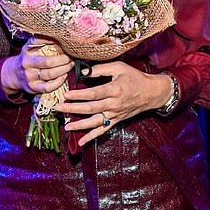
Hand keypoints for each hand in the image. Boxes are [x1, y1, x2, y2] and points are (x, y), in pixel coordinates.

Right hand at [1, 38, 73, 97]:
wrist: (13, 74)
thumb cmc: (28, 58)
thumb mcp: (30, 46)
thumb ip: (42, 40)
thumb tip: (60, 35)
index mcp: (27, 51)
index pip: (40, 44)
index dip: (54, 43)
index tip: (65, 42)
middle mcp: (27, 63)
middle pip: (48, 62)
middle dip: (63, 59)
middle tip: (71, 57)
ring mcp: (29, 77)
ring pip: (50, 74)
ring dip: (64, 69)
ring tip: (70, 65)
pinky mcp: (33, 88)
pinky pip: (48, 87)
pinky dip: (59, 82)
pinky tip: (64, 76)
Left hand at [54, 62, 172, 147]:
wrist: (151, 93)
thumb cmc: (135, 78)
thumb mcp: (119, 67)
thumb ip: (101, 69)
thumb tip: (83, 72)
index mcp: (114, 89)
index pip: (93, 94)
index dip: (79, 95)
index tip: (66, 94)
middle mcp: (114, 104)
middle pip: (90, 108)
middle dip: (73, 109)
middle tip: (58, 108)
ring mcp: (114, 114)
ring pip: (95, 122)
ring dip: (79, 126)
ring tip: (66, 127)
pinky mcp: (116, 121)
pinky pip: (102, 130)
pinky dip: (92, 137)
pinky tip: (81, 142)